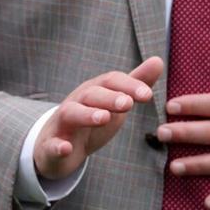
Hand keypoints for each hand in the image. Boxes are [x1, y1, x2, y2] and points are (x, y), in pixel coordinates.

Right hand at [33, 57, 163, 180]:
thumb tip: (158, 60)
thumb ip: (136, 82)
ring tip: (103, 118)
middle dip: (109, 97)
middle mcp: (76, 102)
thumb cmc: (91, 119)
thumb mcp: (115, 101)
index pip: (111, 82)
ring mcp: (62, 123)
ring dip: (86, 115)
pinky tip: (65, 148)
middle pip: (91, 94)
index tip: (147, 95)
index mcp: (94, 91)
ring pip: (70, 113)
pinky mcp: (51, 146)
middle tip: (128, 104)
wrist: (57, 147)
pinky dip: (57, 146)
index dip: (129, 86)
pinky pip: (52, 145)